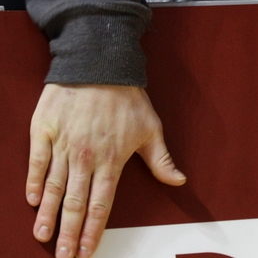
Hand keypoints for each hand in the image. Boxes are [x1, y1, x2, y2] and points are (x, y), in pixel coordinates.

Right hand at [27, 84, 186, 257]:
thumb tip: (179, 181)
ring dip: (49, 215)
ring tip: (44, 237)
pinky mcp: (44, 131)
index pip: (102, 204)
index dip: (94, 230)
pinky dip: (34, 182)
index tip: (87, 251)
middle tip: (64, 256)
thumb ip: (162, 160)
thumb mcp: (151, 128)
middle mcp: (86, 157)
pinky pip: (37, 162)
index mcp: (112, 160)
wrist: (100, 64)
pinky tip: (33, 201)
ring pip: (55, 188)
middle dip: (70, 233)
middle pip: (76, 204)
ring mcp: (63, 145)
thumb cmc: (127, 97)